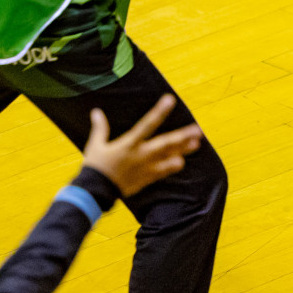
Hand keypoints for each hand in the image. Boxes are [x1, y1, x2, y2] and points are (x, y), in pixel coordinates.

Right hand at [81, 94, 201, 198]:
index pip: (147, 124)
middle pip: (165, 143)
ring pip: (167, 157)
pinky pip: (161, 172)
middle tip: (197, 130)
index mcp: (128, 144)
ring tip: (197, 143)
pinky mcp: (144, 179)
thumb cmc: (94, 167)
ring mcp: (144, 168)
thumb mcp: (96, 145)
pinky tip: (182, 162)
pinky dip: (171, 167)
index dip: (159, 111)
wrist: (94, 192)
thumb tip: (96, 111)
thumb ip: (100, 128)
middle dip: (182, 136)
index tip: (170, 99)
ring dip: (182, 150)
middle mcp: (140, 155)